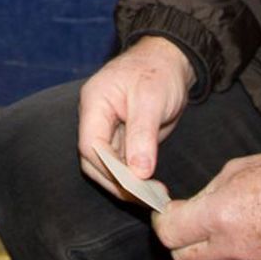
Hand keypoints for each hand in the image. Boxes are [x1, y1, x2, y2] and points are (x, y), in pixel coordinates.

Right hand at [77, 36, 192, 198]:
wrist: (170, 61)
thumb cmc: (158, 71)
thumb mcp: (152, 100)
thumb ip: (143, 135)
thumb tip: (138, 173)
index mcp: (94, 103)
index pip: (90, 145)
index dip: (108, 169)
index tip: (134, 186)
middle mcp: (95, 118)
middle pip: (93, 160)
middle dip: (116, 182)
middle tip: (146, 198)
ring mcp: (107, 129)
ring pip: (106, 166)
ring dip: (126, 184)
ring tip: (153, 196)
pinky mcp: (122, 139)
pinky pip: (121, 164)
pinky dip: (134, 178)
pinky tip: (151, 187)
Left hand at [154, 151, 260, 259]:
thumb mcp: (238, 170)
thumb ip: (207, 194)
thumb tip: (188, 210)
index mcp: (220, 216)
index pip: (169, 233)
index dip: (164, 222)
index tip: (168, 214)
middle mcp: (233, 250)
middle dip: (182, 243)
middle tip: (191, 228)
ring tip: (225, 240)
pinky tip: (251, 252)